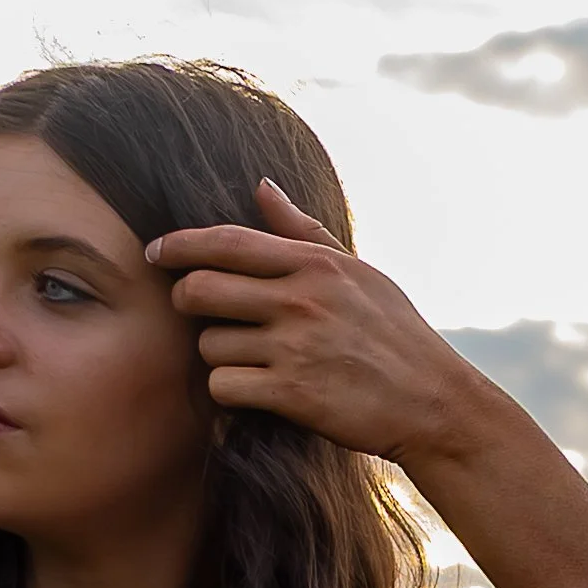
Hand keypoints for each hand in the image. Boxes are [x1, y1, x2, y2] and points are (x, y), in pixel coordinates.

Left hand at [144, 177, 485, 466]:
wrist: (432, 402)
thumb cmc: (394, 335)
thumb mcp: (358, 272)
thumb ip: (302, 231)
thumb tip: (261, 185)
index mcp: (314, 265)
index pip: (226, 242)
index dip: (179, 245)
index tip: (155, 251)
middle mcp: (300, 301)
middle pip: (199, 290)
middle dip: (186, 302)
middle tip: (198, 313)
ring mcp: (294, 348)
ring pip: (208, 344)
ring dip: (217, 355)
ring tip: (247, 360)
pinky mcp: (291, 394)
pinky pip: (223, 386)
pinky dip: (229, 392)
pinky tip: (253, 391)